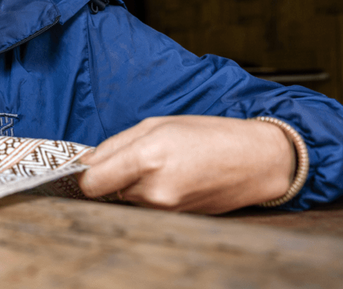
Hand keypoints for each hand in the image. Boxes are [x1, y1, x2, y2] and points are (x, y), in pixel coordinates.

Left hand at [76, 115, 295, 213]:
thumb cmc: (210, 135)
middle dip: (116, 174)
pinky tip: (175, 177)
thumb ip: (115, 144)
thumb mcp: (157, 124)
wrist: (256, 161)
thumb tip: (87, 161)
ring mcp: (165, 209)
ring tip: (166, 165)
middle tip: (143, 156)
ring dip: (136, 184)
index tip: (90, 165)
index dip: (86, 174)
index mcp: (146, 158)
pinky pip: (147, 206)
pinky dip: (152, 193)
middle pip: (108, 190)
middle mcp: (153, 190)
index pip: (91, 182)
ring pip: (128, 198)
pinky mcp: (175, 219)